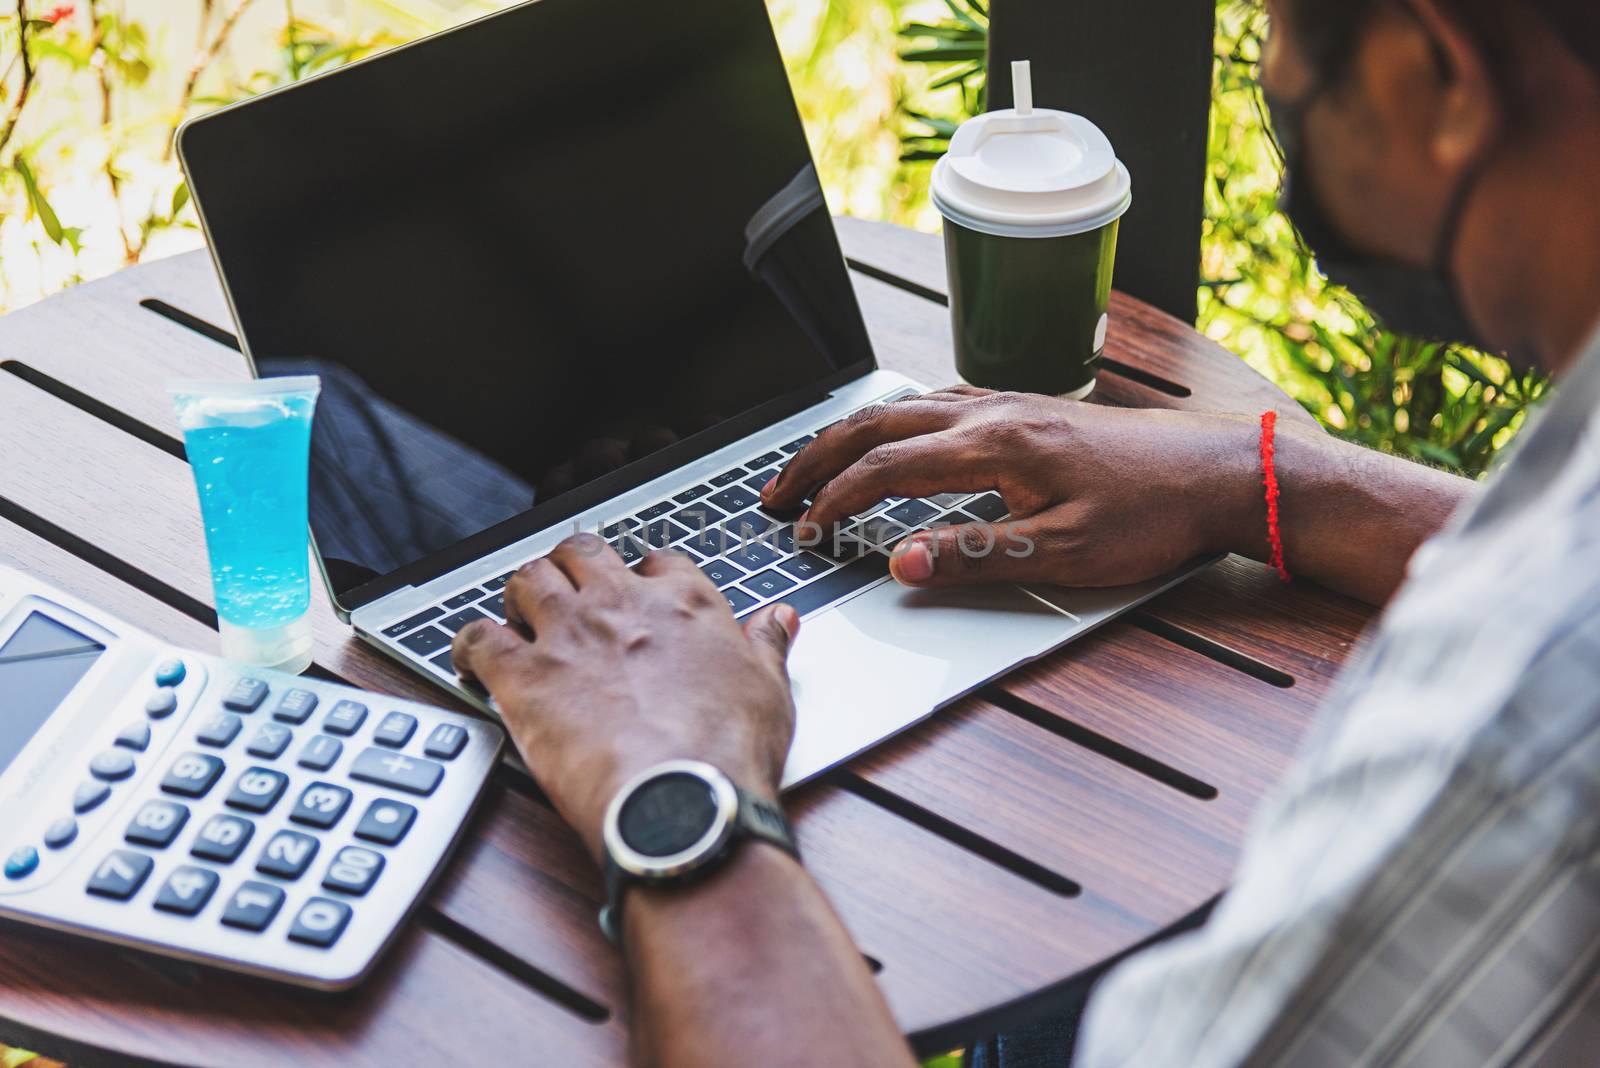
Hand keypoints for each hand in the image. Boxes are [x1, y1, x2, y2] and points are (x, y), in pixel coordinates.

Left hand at [451, 535, 800, 862]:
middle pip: (582, 553)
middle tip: (569, 594)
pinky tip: (473, 658)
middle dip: (572, 568)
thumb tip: (779, 619)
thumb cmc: (728, 754)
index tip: (637, 596)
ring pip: (527, 577)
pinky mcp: (524, 675)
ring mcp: (569, 635)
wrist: (683, 801)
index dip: (642, 577)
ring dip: (521, 592)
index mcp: (684, 604)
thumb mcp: (770, 691)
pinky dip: (469, 643)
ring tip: (519, 615)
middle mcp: (622, 605)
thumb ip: (767, 645)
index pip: (657, 562)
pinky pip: (477, 636)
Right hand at [765, 386, 1263, 588]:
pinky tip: (890, 436)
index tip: (803, 531)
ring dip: (849, 436)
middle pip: (878, 424)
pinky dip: (892, 422)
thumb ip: (977, 556)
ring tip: (812, 467)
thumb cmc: (1153, 516)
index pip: (886, 469)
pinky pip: (937, 402)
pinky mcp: (1027, 408)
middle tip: (775, 494)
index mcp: (996, 447)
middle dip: (816, 459)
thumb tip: (901, 563)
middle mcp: (994, 412)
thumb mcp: (1067, 553)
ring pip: (903, 406)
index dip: (834, 501)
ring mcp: (1010, 404)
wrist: (1220, 471)